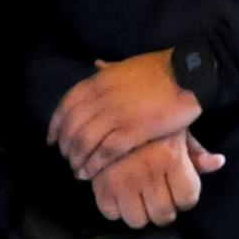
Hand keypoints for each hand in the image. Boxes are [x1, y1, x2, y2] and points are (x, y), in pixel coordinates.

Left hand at [50, 51, 201, 179]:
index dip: (56, 127)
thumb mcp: (125, 66)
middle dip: (66, 147)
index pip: (65, 107)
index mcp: (96, 82)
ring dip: (77, 159)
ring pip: (84, 141)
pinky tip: (91, 173)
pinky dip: (94, 164)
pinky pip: (105, 151)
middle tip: (67, 159)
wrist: (187, 75)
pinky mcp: (133, 131)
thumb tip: (97, 64)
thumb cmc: (159, 70)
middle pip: (72, 127)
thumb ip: (108, 70)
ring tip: (78, 171)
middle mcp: (100, 99)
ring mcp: (115, 115)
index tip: (52, 140)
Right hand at [89, 133, 227, 229]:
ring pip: (137, 220)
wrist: (107, 110)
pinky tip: (118, 194)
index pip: (187, 199)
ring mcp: (121, 180)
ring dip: (140, 212)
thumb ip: (196, 151)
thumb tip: (218, 162)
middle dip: (164, 209)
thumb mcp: (176, 130)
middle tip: (159, 196)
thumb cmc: (147, 122)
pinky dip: (115, 208)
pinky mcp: (99, 184)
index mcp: (171, 158)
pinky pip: (111, 213)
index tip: (179, 189)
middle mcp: (147, 172)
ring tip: (138, 198)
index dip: (186, 197)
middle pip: (163, 215)